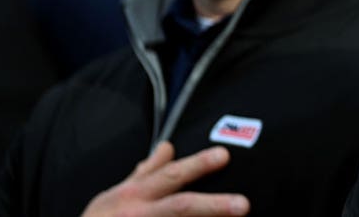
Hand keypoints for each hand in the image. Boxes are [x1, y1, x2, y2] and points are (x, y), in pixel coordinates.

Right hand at [81, 142, 249, 216]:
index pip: (171, 175)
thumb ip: (144, 173)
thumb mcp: (115, 194)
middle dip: (213, 205)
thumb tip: (168, 148)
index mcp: (134, 195)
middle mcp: (140, 214)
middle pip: (181, 207)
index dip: (197, 165)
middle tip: (243, 204)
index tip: (224, 155)